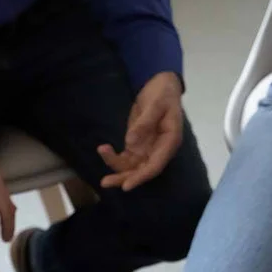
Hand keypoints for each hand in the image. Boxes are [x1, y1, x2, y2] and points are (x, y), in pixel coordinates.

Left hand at [98, 72, 183, 190]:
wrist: (161, 85)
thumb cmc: (163, 94)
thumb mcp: (157, 103)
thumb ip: (145, 122)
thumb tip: (130, 142)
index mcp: (169, 142)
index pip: (155, 166)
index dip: (141, 177)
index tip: (126, 185)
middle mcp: (158, 150)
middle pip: (141, 170)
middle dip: (124, 177)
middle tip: (105, 182)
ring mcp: (147, 149)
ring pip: (131, 166)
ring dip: (116, 167)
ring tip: (102, 152)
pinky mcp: (137, 144)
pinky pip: (125, 157)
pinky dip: (114, 157)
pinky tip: (103, 149)